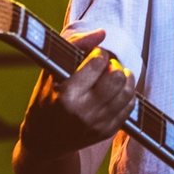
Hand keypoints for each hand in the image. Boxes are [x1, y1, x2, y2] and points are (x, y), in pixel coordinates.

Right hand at [20, 29, 136, 157]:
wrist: (43, 141)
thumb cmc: (45, 99)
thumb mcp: (51, 71)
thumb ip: (74, 46)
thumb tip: (102, 32)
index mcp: (66, 94)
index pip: (97, 63)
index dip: (99, 54)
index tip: (94, 55)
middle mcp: (83, 112)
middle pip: (117, 77)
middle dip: (115, 66)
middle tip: (107, 66)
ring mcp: (97, 124)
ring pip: (128, 92)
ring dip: (125, 78)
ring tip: (115, 75)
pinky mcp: (107, 132)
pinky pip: (129, 107)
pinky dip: (127, 94)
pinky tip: (117, 90)